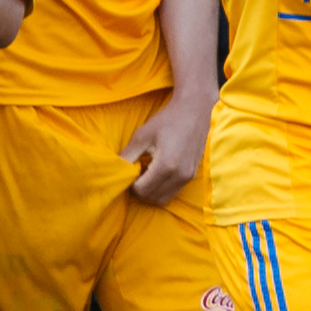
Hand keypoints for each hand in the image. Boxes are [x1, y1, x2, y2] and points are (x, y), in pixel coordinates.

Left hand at [121, 87, 210, 203]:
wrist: (195, 111)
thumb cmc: (167, 120)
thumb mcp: (143, 135)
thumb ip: (128, 155)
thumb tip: (115, 170)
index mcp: (166, 165)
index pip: (142, 190)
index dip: (131, 184)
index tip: (130, 171)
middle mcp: (179, 176)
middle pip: (152, 198)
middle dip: (140, 191)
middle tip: (135, 174)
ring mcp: (188, 177)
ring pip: (163, 199)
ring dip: (151, 192)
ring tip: (146, 173)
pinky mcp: (192, 176)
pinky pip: (173, 192)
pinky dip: (161, 189)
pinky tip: (157, 172)